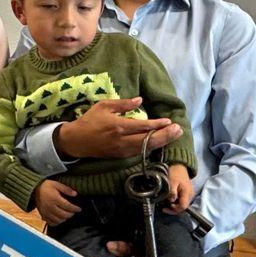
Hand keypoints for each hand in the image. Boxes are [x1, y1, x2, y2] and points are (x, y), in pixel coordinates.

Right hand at [34, 179, 80, 226]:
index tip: (79, 209)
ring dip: (65, 219)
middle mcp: (50, 207)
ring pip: (58, 220)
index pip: (68, 206)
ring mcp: (46, 212)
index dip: (75, 208)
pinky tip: (60, 219)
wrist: (34, 189)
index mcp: (54, 199)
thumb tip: (75, 194)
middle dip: (71, 214)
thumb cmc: (46, 185)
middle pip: (64, 214)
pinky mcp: (43, 215)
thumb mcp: (57, 184)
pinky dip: (57, 222)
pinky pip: (51, 223)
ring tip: (68, 215)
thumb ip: (66, 189)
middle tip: (74, 212)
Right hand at [56, 99, 183, 159]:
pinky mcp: (120, 156)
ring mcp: (122, 150)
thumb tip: (140, 100)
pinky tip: (159, 142)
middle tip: (179, 130)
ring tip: (174, 136)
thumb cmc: (89, 120)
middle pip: (148, 140)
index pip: (142, 127)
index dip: (157, 125)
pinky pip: (139, 152)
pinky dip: (151, 148)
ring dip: (161, 143)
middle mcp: (122, 140)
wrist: (76, 141)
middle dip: (165, 136)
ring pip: (146, 148)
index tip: (169, 121)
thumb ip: (122, 104)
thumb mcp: (104, 106)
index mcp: (118, 126)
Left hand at [163, 164, 193, 214]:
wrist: (179, 165)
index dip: (174, 210)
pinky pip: (182, 200)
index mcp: (187, 193)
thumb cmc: (175, 172)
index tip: (165, 208)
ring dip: (175, 206)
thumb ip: (172, 192)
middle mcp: (190, 195)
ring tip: (166, 203)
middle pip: (183, 207)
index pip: (183, 206)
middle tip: (164, 207)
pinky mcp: (188, 192)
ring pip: (183, 204)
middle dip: (174, 209)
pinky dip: (176, 202)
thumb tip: (171, 201)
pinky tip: (171, 199)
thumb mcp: (172, 182)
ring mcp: (190, 194)